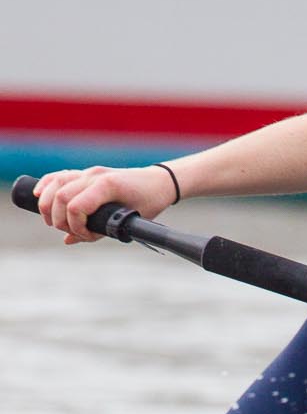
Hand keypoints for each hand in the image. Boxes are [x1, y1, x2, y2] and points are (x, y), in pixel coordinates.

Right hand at [34, 166, 178, 244]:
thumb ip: (100, 231)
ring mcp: (89, 172)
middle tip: (68, 232)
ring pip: (56, 183)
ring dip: (48, 204)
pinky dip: (46, 184)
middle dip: (59, 219)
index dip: (75, 225)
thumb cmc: (149, 202)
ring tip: (53, 221)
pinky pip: (60, 175)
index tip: (85, 235)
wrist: (160, 182)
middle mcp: (95, 176)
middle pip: (61, 196)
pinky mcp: (87, 173)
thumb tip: (69, 240)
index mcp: (107, 185)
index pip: (76, 206)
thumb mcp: (130, 220)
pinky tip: (38, 195)